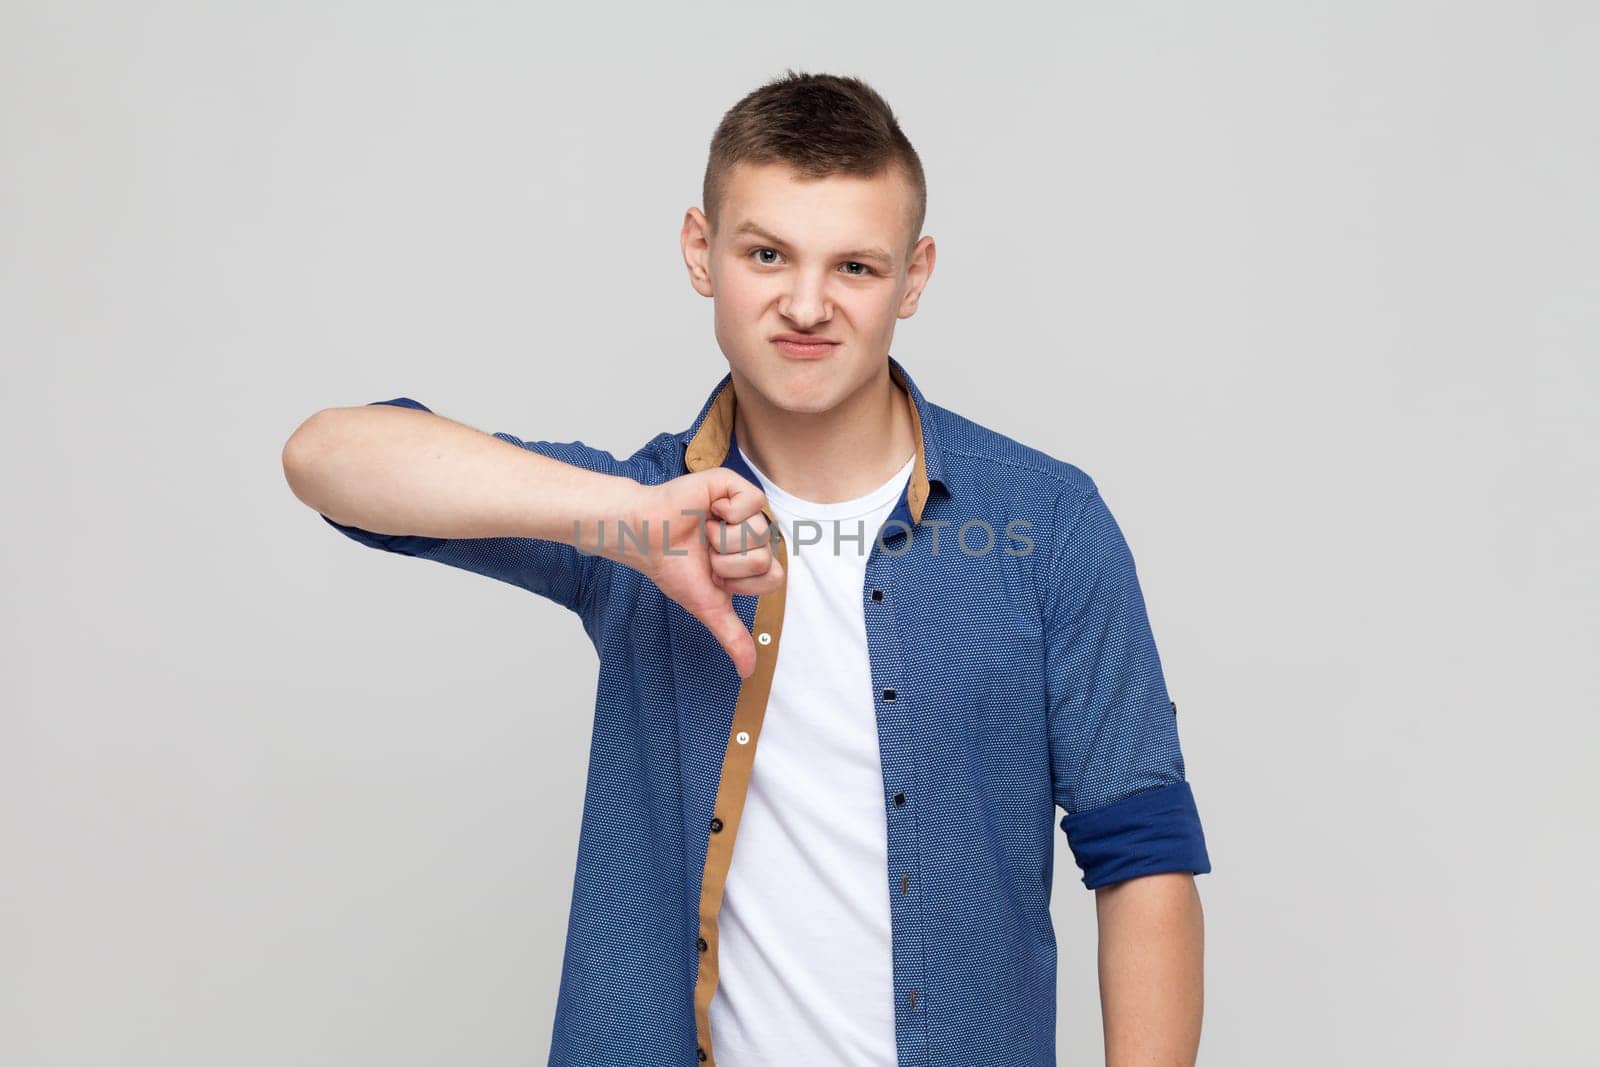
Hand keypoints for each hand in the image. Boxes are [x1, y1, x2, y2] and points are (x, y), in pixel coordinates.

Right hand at [609, 469, 783, 678]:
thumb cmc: (672, 566)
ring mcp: (746, 509)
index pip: (772, 577)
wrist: (644, 536)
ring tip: (703, 532)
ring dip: (723, 538)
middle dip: (728, 561)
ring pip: (760, 531)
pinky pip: (754, 502)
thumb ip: (732, 636)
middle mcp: (753, 534)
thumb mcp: (707, 607)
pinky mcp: (735, 486)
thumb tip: (749, 672)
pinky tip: (709, 510)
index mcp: (751, 561)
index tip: (714, 573)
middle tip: (706, 551)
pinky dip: (726, 512)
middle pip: (766, 556)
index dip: (740, 580)